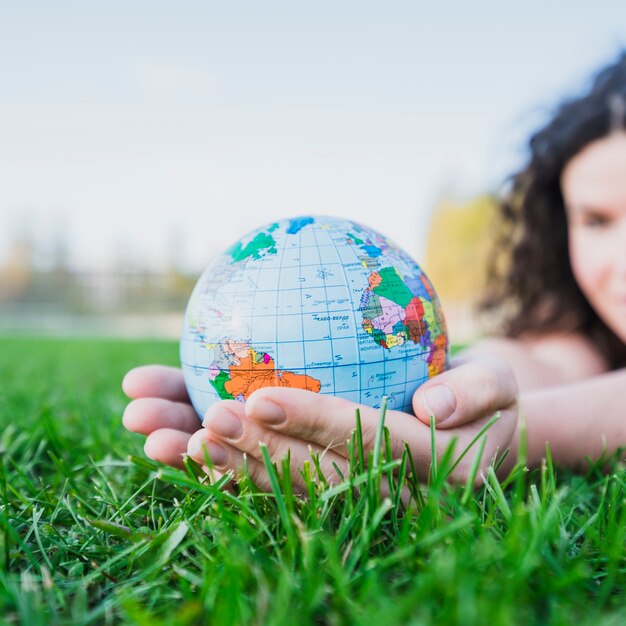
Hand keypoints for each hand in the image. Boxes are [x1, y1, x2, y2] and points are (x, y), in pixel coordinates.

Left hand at [122, 355, 519, 490]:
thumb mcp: (499, 388)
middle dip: (244, 451)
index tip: (260, 402)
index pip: (361, 443)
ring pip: (266, 472)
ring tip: (148, 430)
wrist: (471, 428)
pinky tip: (162, 424)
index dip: (312, 424)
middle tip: (190, 426)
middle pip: (301, 470)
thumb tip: (435, 405)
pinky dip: (211, 446)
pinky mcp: (312, 465)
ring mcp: (335, 479)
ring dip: (205, 455)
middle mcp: (369, 485)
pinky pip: (259, 461)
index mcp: (416, 467)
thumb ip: (478, 392)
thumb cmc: (487, 404)